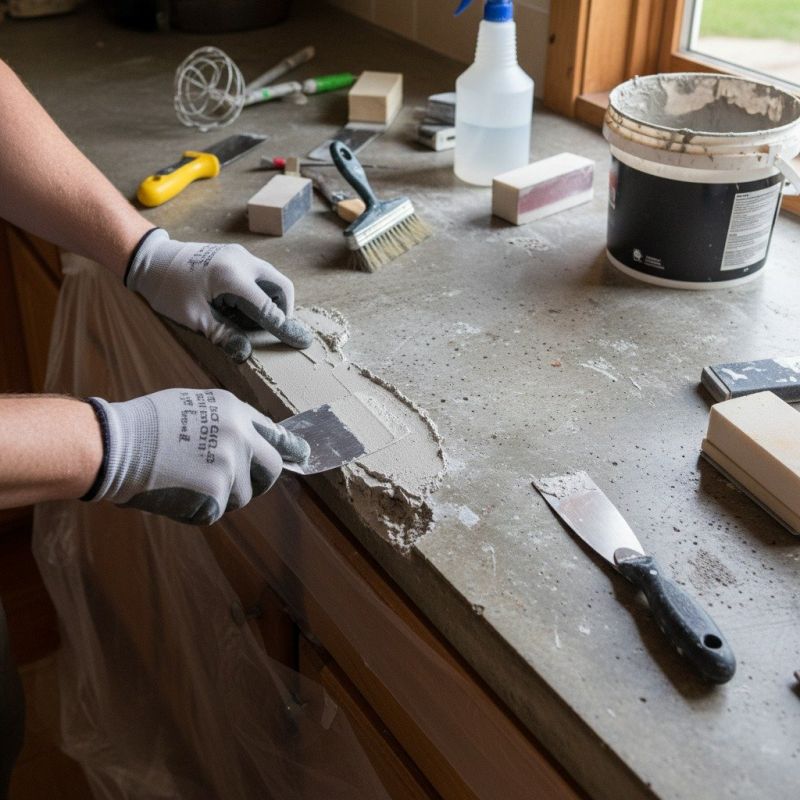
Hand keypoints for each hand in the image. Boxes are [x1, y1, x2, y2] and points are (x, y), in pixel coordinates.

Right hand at [85, 388, 309, 524]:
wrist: (116, 446)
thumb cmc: (145, 424)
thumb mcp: (194, 406)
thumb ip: (225, 423)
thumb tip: (247, 441)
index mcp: (235, 411)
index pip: (273, 433)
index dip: (285, 447)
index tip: (301, 455)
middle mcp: (241, 438)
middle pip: (272, 468)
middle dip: (262, 479)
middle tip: (243, 484)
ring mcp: (231, 468)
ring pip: (242, 495)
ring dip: (222, 496)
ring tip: (188, 482)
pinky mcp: (217, 496)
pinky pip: (217, 511)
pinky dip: (199, 509)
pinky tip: (176, 493)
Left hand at [125, 228, 313, 361]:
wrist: (150, 259)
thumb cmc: (168, 289)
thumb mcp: (194, 318)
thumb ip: (223, 334)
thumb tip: (245, 352)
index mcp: (232, 277)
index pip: (268, 307)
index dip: (284, 327)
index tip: (300, 342)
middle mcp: (242, 261)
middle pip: (281, 287)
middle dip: (282, 311)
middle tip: (272, 330)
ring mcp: (240, 255)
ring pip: (272, 280)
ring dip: (270, 301)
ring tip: (250, 320)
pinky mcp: (235, 255)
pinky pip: (259, 275)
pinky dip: (260, 292)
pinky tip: (241, 306)